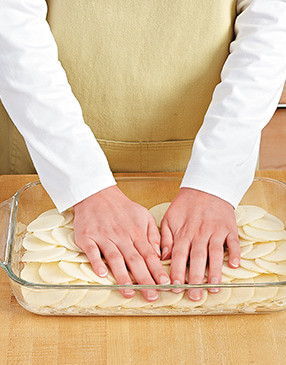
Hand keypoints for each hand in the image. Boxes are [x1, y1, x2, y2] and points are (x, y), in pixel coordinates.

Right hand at [73, 185, 169, 300]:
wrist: (97, 194)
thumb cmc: (122, 208)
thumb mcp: (143, 215)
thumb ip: (153, 234)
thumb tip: (160, 254)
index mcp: (136, 233)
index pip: (149, 255)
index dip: (157, 270)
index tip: (165, 284)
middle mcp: (121, 237)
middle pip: (134, 260)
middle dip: (144, 279)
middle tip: (151, 295)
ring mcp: (104, 237)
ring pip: (115, 258)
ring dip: (122, 276)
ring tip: (129, 292)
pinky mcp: (88, 237)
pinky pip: (92, 251)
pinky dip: (96, 262)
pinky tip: (101, 275)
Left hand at [160, 188, 240, 300]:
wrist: (206, 187)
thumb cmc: (186, 205)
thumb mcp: (169, 218)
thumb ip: (165, 238)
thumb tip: (162, 258)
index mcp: (183, 233)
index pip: (178, 256)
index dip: (176, 272)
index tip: (174, 288)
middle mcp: (199, 234)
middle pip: (196, 258)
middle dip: (194, 279)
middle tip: (194, 296)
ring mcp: (215, 231)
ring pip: (214, 253)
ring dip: (214, 271)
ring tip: (213, 287)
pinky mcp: (229, 228)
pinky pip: (233, 242)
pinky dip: (234, 253)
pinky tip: (234, 266)